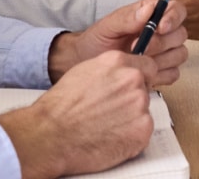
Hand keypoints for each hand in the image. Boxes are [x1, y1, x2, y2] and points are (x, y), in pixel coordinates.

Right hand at [0, 51, 154, 178]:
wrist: (52, 134)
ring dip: (131, 119)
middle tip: (111, 113)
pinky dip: (131, 137)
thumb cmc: (61, 108)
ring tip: (106, 126)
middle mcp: (132, 79)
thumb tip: (120, 76)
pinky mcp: (142, 129)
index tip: (129, 90)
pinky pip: (143, 131)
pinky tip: (111, 138)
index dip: (138, 80)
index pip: (146, 66)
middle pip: (144, 89)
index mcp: (117, 62)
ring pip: (144, 111)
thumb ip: (109, 71)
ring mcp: (139, 104)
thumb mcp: (84, 73)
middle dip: (132, 100)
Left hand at [47, 0, 188, 86]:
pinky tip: (144, 75)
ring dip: (161, 59)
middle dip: (162, 42)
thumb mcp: (107, 27)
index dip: (173, 18)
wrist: (85, 65)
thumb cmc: (95, 42)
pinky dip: (161, 75)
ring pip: (179, 54)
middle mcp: (162, 32)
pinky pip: (173, 74)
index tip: (160, 27)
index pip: (176, 10)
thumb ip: (127, 18)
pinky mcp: (162, 72)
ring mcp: (164, 53)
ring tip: (138, 62)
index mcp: (151, 15)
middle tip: (140, 48)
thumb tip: (149, 10)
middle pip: (180, 34)